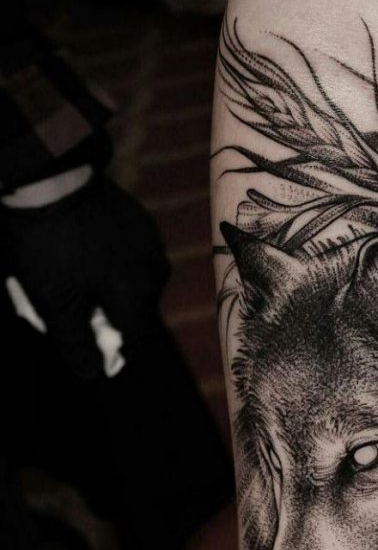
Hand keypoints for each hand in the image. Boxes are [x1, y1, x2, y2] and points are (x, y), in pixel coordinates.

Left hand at [1, 174, 169, 378]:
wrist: (50, 176)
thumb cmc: (49, 244)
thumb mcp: (54, 303)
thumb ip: (76, 345)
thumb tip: (95, 373)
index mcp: (139, 297)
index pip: (133, 341)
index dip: (106, 346)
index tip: (77, 331)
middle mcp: (156, 273)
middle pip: (134, 313)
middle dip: (104, 315)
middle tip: (67, 299)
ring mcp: (152, 245)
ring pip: (133, 285)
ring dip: (107, 288)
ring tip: (73, 271)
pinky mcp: (142, 224)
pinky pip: (132, 258)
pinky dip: (111, 263)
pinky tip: (83, 248)